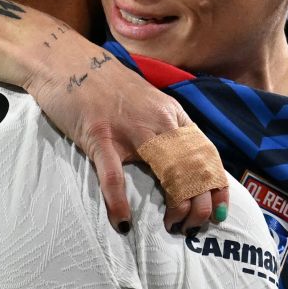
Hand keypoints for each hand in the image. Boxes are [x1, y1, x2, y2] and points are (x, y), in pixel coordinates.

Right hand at [24, 39, 229, 234]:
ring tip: (171, 227)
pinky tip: (123, 222)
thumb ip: (165, 128)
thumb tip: (182, 164)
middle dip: (199, 204)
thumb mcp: (148, 103)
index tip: (218, 213)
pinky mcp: (99, 136)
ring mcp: (129, 129)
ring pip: (167, 172)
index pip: (207, 154)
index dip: (217, 187)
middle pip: (193, 168)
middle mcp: (158, 121)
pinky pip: (113, 176)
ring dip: (175, 206)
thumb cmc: (107, 86)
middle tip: (191, 227)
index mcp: (172, 114)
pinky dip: (119, 202)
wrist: (69, 61)